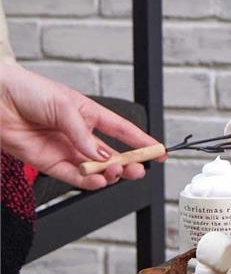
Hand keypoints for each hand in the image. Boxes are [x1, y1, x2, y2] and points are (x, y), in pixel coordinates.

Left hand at [0, 62, 161, 189]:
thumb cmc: (29, 91)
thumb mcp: (64, 106)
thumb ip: (84, 135)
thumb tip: (103, 157)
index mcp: (88, 113)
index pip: (121, 130)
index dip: (141, 141)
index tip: (158, 151)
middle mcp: (79, 134)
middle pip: (110, 154)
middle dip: (127, 163)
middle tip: (138, 171)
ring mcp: (65, 150)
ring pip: (94, 169)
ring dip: (108, 174)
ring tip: (116, 173)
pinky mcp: (49, 163)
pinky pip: (73, 177)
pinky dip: (88, 182)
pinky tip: (98, 181)